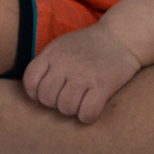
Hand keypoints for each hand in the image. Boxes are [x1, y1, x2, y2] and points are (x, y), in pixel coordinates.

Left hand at [22, 25, 144, 124]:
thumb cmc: (89, 45)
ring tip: (81, 102)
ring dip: (72, 110)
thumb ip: (47, 63)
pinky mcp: (103, 84)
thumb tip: (33, 90)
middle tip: (68, 98)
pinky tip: (91, 109)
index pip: (30, 81)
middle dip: (56, 103)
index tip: (49, 93)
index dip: (36, 93)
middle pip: (47, 98)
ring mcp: (84, 74)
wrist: (122, 36)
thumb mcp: (62, 45)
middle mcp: (65, 63)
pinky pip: (87, 113)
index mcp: (52, 53)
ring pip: (65, 107)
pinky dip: (87, 116)